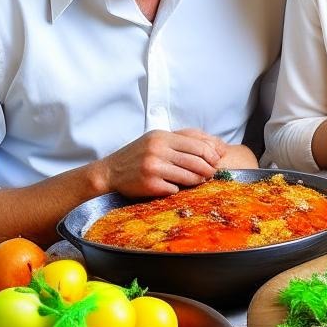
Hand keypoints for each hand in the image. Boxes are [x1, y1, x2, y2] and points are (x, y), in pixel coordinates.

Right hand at [98, 129, 227, 197]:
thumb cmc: (140, 154)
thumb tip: (216, 145)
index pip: (198, 145)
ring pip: (189, 176)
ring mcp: (153, 168)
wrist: (110, 172)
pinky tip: (176, 187)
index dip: (211, 155)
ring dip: (199, 180)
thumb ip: (185, 139)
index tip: (216, 161)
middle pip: (196, 161)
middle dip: (209, 169)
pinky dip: (179, 189)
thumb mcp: (158, 139)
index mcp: (162, 137)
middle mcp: (157, 150)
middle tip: (212, 174)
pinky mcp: (150, 184)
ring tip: (200, 180)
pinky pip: (175, 189)